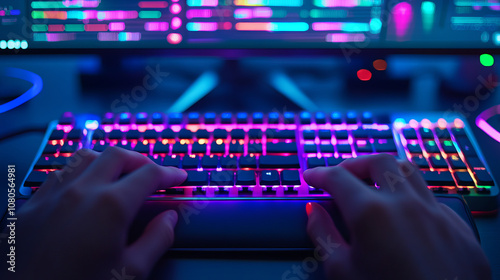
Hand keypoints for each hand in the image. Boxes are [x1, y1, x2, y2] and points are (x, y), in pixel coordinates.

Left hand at [14, 147, 186, 279]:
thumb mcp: (130, 273)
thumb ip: (156, 240)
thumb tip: (169, 219)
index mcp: (110, 206)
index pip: (148, 174)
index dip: (169, 173)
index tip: (177, 177)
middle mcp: (80, 192)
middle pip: (117, 156)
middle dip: (140, 160)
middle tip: (152, 173)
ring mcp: (51, 197)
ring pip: (84, 158)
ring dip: (107, 160)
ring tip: (118, 174)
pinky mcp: (29, 208)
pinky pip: (57, 175)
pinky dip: (78, 173)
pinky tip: (82, 188)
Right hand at [303, 154, 490, 279]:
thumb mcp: (341, 272)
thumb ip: (323, 235)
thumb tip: (314, 212)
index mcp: (372, 213)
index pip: (338, 177)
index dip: (319, 174)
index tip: (312, 177)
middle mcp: (407, 204)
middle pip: (378, 162)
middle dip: (355, 165)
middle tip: (341, 176)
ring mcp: (437, 214)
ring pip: (409, 172)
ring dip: (386, 173)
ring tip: (372, 186)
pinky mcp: (458, 229)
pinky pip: (431, 200)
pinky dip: (411, 198)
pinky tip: (404, 217)